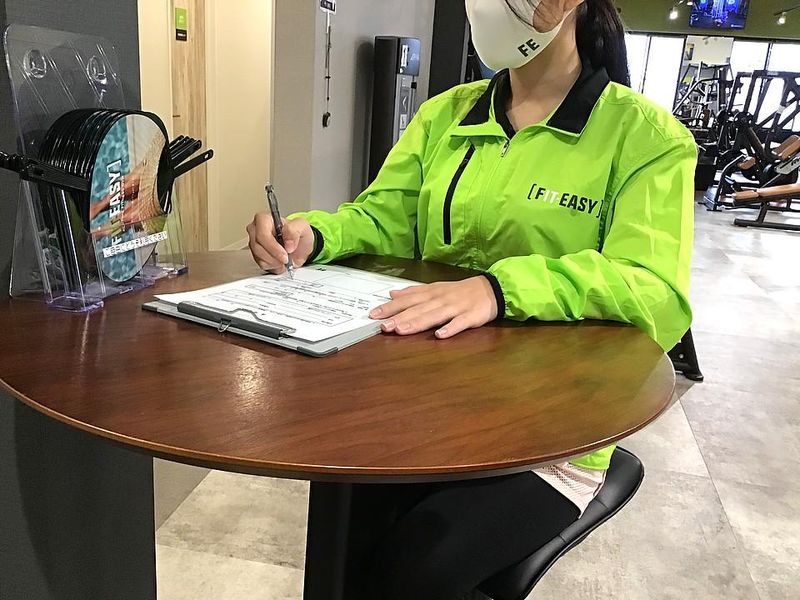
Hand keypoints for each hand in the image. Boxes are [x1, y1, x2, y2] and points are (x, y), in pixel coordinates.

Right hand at [246, 214, 314, 272]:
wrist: (298, 247)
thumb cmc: (298, 234)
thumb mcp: (302, 227)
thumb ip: (295, 231)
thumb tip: (288, 244)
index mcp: (264, 219)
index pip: (262, 233)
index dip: (272, 246)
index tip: (285, 253)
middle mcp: (256, 230)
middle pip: (258, 246)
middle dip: (274, 256)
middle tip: (286, 259)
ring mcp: (254, 243)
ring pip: (259, 256)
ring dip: (274, 262)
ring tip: (285, 259)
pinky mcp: (255, 255)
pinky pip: (261, 264)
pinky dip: (273, 265)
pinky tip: (280, 261)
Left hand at [369, 277, 498, 338]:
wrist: (491, 289)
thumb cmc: (460, 291)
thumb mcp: (435, 288)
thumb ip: (414, 292)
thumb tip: (393, 294)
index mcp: (431, 293)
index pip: (407, 300)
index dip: (390, 307)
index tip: (374, 314)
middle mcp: (441, 299)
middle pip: (417, 309)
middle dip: (399, 317)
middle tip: (383, 326)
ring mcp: (456, 308)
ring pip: (433, 316)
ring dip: (417, 323)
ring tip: (401, 330)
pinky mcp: (470, 316)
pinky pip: (459, 323)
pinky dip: (450, 328)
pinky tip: (440, 335)